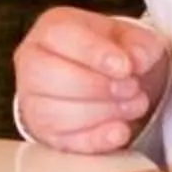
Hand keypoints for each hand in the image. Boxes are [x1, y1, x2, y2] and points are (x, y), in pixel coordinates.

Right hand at [11, 8, 171, 152]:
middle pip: (51, 77)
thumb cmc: (109, 52)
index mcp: (51, 29)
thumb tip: (136, 60)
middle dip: (99, 87)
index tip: (125, 67)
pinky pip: (63, 142)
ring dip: (102, 113)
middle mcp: (32, 62)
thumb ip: (139, 44)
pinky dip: (96, 139)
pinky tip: (120, 131)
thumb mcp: (131, 37)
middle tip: (132, 88)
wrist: (103, 77)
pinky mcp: (44, 133)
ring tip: (131, 105)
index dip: (95, 54)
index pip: (60, 36)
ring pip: (54, 113)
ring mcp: (33, 100)